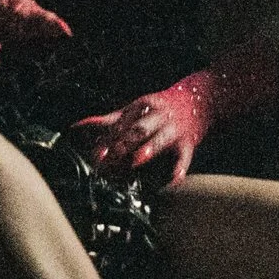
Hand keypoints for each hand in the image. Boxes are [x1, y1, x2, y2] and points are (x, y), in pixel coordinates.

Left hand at [70, 83, 212, 188]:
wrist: (200, 99)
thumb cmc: (159, 108)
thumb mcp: (135, 109)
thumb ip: (109, 120)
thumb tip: (78, 126)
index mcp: (141, 107)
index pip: (121, 125)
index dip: (107, 141)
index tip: (95, 156)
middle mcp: (157, 117)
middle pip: (137, 131)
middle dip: (122, 146)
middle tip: (107, 162)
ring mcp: (174, 130)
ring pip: (159, 139)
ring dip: (148, 149)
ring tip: (136, 160)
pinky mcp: (188, 144)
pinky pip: (184, 158)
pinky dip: (179, 169)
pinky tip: (173, 180)